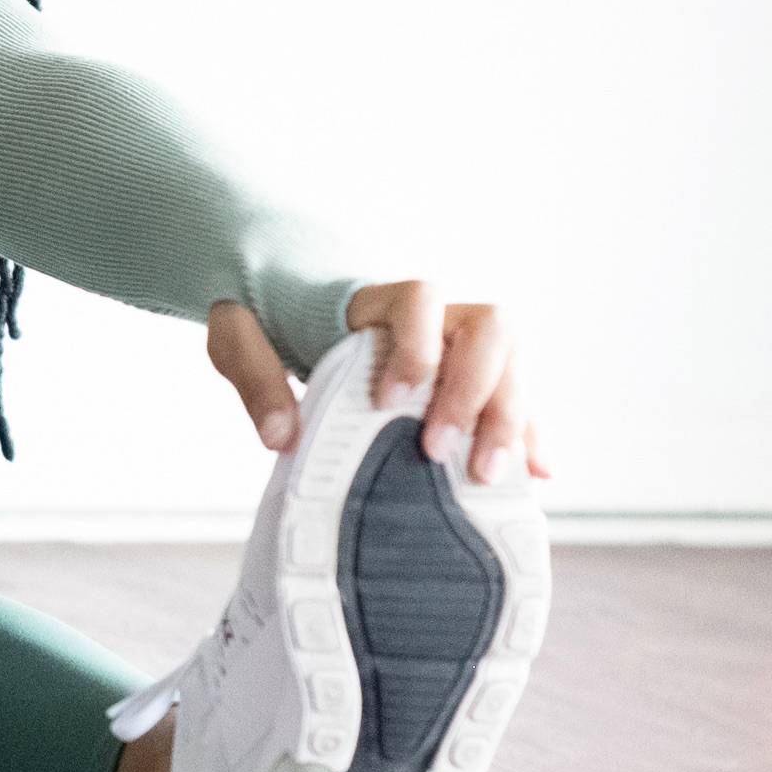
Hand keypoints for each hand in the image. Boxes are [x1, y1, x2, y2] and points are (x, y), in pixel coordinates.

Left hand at [206, 283, 550, 482]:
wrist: (277, 295)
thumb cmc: (259, 311)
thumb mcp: (237, 334)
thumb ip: (254, 376)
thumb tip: (279, 435)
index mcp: (370, 299)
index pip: (419, 298)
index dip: (417, 347)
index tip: (389, 400)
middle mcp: (428, 314)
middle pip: (489, 328)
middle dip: (477, 392)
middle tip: (439, 451)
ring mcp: (453, 343)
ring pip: (512, 362)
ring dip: (510, 417)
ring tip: (485, 476)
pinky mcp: (461, 377)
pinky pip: (510, 396)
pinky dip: (526, 432)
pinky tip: (534, 473)